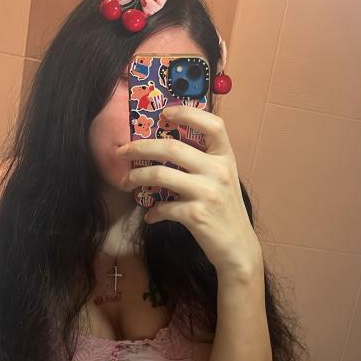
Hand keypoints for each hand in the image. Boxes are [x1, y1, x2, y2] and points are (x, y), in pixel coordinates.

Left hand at [117, 105, 261, 274]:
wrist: (238, 248)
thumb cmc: (226, 212)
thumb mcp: (223, 180)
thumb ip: (205, 162)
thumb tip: (166, 147)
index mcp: (226, 158)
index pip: (213, 124)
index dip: (188, 113)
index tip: (165, 112)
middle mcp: (218, 171)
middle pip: (172, 147)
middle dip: (140, 147)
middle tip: (122, 151)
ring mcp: (208, 192)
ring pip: (161, 174)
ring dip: (137, 177)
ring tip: (127, 182)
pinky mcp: (196, 215)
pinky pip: (164, 206)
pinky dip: (153, 211)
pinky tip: (150, 215)